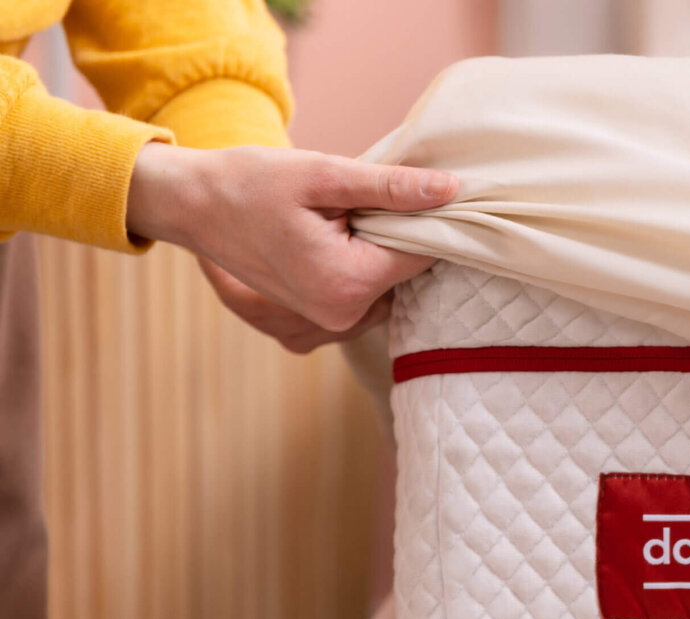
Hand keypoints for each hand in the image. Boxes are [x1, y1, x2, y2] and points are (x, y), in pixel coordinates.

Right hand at [125, 143, 455, 333]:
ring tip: (341, 220)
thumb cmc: (251, 183)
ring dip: (378, 254)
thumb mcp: (323, 175)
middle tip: (361, 202)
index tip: (417, 193)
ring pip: (388, 287)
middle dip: (398, 236)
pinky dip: (361, 271)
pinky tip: (334, 242)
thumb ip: (390, 188)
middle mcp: (342, 317)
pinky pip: (365, 299)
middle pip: (405, 273)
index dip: (429, 220)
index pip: (423, 254)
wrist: (195, 207)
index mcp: (347, 282)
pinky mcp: (319, 328)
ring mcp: (329, 328)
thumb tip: (451, 190)